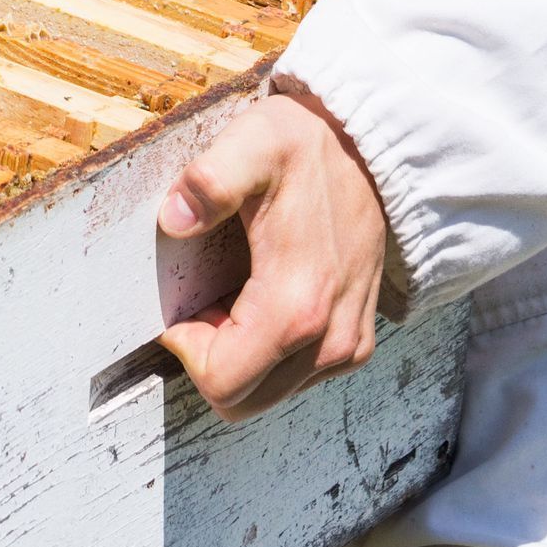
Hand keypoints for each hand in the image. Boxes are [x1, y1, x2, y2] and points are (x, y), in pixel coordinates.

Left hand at [157, 82, 387, 421]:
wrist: (372, 150)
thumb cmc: (307, 148)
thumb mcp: (253, 144)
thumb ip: (211, 180)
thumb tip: (175, 218)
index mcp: (296, 305)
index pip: (222, 382)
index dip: (187, 349)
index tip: (185, 304)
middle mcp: (329, 340)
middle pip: (241, 401)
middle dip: (210, 360)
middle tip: (207, 301)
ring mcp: (347, 348)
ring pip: (267, 395)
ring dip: (238, 358)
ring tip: (235, 298)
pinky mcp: (356, 344)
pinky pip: (295, 379)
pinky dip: (268, 355)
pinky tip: (261, 303)